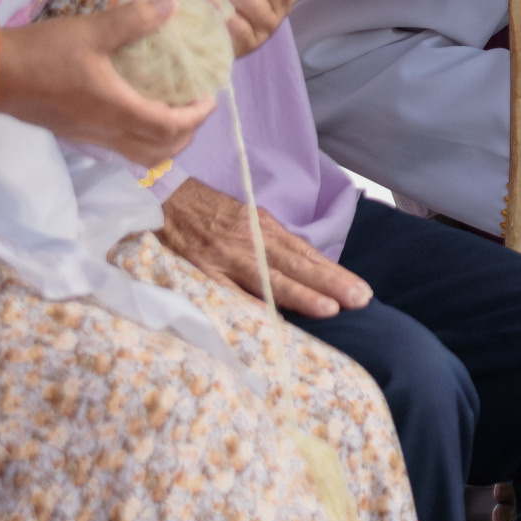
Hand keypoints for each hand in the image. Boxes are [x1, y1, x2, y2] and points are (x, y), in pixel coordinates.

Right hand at [0, 0, 209, 164]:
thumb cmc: (44, 53)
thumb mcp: (92, 30)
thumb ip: (134, 19)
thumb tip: (172, 7)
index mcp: (116, 111)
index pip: (170, 127)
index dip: (197, 117)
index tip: (211, 98)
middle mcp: (107, 132)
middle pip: (160, 151)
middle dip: (187, 134)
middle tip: (198, 108)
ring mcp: (89, 136)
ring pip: (140, 154)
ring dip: (165, 141)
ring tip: (174, 114)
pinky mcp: (75, 132)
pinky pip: (120, 147)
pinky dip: (141, 137)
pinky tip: (137, 111)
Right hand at [157, 176, 370, 317]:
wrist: (159, 199)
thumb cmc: (206, 212)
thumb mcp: (245, 219)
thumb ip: (271, 244)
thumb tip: (306, 269)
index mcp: (263, 227)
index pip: (305, 255)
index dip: (333, 273)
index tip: (360, 291)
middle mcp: (249, 241)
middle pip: (296, 266)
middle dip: (330, 285)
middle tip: (361, 300)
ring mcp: (226, 258)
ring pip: (269, 280)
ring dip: (301, 296)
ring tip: (329, 309)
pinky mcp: (201, 272)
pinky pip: (230, 295)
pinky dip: (252, 308)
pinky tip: (273, 322)